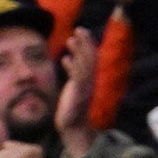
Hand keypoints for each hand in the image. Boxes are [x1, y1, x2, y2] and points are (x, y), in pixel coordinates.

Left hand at [54, 27, 98, 157]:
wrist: (74, 128)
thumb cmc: (72, 109)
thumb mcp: (74, 87)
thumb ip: (74, 74)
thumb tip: (68, 59)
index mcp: (90, 79)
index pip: (92, 58)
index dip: (89, 44)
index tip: (82, 33)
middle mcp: (91, 81)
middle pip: (91, 58)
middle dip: (86, 43)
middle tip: (79, 29)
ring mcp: (85, 88)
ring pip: (85, 65)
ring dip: (79, 51)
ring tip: (71, 39)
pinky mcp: (78, 95)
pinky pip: (77, 78)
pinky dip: (71, 67)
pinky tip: (65, 59)